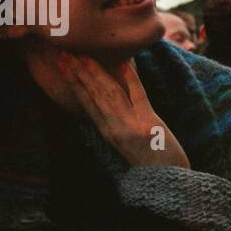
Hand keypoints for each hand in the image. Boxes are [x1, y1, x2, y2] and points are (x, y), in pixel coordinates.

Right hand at [29, 44, 189, 168]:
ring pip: (109, 93)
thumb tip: (103, 99)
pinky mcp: (150, 123)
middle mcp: (115, 128)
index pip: (86, 102)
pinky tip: (121, 63)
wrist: (170, 177)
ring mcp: (131, 125)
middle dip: (77, 73)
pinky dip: (130, 78)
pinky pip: (138, 95)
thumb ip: (113, 122)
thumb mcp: (124, 142)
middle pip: (93, 95)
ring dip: (95, 73)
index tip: (60, 65)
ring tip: (81, 56)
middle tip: (63, 53)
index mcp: (107, 132)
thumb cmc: (150, 159)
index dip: (72, 83)